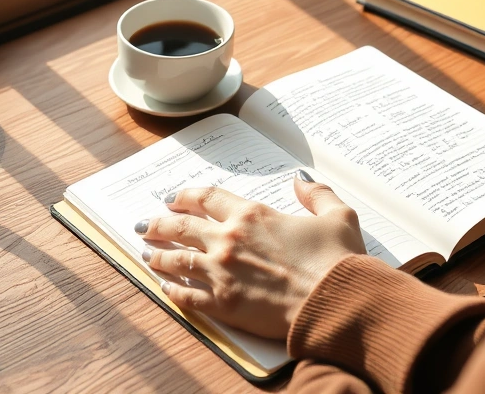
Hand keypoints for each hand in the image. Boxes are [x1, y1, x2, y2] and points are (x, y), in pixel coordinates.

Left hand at [134, 170, 365, 339]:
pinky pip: (186, 296)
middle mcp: (229, 240)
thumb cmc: (338, 260)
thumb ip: (317, 194)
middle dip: (159, 225)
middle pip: (181, 227)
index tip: (173, 199)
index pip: (206, 198)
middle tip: (147, 225)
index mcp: (252, 215)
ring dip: (158, 256)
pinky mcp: (222, 305)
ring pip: (176, 261)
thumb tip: (301, 180)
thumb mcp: (338, 215)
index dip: (185, 196)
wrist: (334, 301)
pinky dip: (171, 291)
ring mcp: (221, 273)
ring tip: (147, 253)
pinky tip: (164, 288)